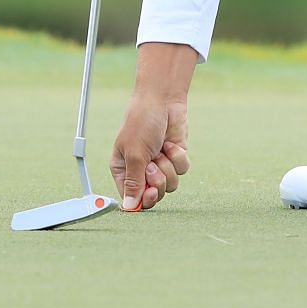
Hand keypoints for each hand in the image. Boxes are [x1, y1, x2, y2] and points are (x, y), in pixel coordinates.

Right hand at [109, 41, 196, 210]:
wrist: (163, 99)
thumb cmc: (142, 122)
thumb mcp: (135, 153)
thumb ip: (133, 182)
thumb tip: (128, 207)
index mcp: (124, 170)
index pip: (132, 198)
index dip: (143, 200)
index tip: (150, 193)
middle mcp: (141, 170)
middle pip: (154, 195)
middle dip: (157, 181)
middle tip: (153, 165)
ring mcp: (160, 165)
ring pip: (170, 185)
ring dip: (168, 167)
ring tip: (161, 150)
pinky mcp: (175, 158)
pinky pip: (182, 170)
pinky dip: (178, 157)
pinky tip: (170, 144)